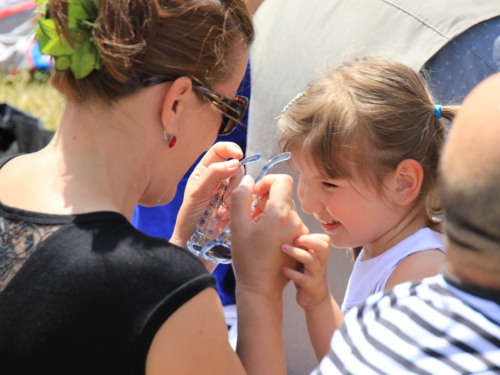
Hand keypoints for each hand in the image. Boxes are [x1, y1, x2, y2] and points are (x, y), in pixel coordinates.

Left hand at [171, 142, 243, 250]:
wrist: (195, 247)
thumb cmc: (190, 220)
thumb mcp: (197, 194)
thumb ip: (213, 175)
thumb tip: (235, 162)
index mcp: (205, 172)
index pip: (220, 151)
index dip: (230, 149)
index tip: (239, 155)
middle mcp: (218, 180)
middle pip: (236, 167)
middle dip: (233, 181)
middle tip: (224, 198)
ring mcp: (229, 194)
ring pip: (243, 183)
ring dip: (235, 195)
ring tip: (223, 210)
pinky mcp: (238, 206)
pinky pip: (248, 198)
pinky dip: (240, 206)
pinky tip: (228, 216)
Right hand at [229, 174, 308, 297]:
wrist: (261, 288)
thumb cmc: (248, 258)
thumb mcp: (238, 225)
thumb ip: (240, 197)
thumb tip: (247, 180)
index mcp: (281, 213)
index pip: (283, 180)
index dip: (267, 182)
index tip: (255, 195)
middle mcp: (295, 220)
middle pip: (282, 196)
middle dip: (265, 201)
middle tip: (252, 217)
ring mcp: (301, 232)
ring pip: (285, 211)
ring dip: (271, 215)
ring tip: (258, 232)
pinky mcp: (302, 242)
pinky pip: (290, 224)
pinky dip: (278, 226)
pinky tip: (267, 241)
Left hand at [281, 233, 330, 309]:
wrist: (314, 299)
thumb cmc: (306, 274)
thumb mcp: (306, 260)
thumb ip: (301, 248)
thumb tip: (283, 229)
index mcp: (320, 255)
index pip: (324, 240)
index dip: (312, 235)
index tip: (296, 232)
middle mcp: (321, 263)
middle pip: (323, 247)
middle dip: (309, 240)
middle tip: (294, 238)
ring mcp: (317, 275)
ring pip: (311, 260)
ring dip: (297, 253)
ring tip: (283, 248)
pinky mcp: (311, 286)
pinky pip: (303, 278)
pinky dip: (292, 273)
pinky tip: (282, 269)